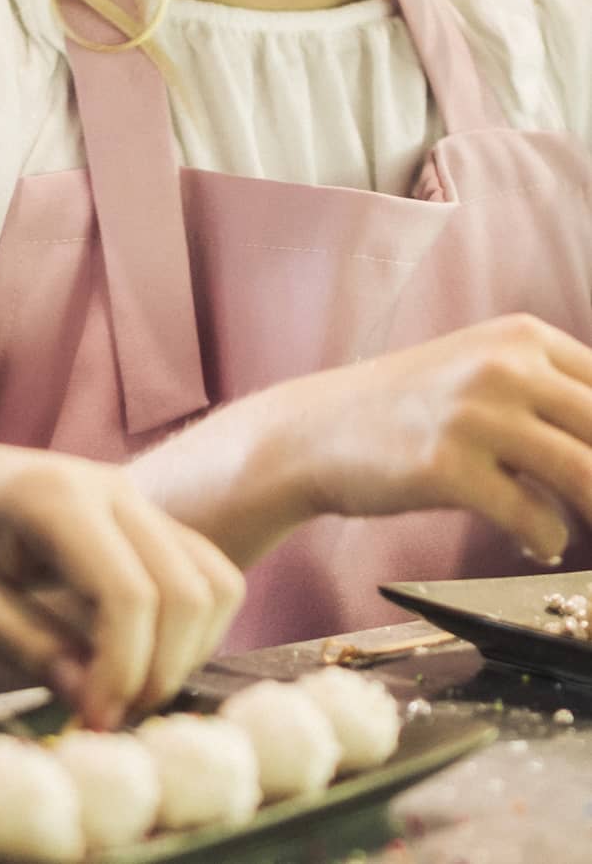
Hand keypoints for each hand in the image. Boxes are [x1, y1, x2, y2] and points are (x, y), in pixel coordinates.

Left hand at [0, 434, 243, 728]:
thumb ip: (24, 644)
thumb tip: (96, 702)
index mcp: (52, 494)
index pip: (131, 594)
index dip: (123, 671)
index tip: (87, 721)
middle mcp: (106, 483)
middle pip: (188, 590)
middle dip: (159, 669)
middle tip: (103, 716)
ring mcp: (128, 493)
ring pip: (212, 580)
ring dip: (183, 650)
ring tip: (116, 690)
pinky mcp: (135, 512)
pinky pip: (199, 571)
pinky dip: (186, 626)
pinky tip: (125, 658)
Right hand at [298, 313, 591, 563]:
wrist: (314, 431)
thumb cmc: (405, 411)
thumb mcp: (479, 374)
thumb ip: (550, 395)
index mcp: (519, 336)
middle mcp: (500, 366)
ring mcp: (471, 414)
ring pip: (585, 475)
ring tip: (584, 529)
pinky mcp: (446, 466)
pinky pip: (535, 517)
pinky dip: (547, 539)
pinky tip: (536, 541)